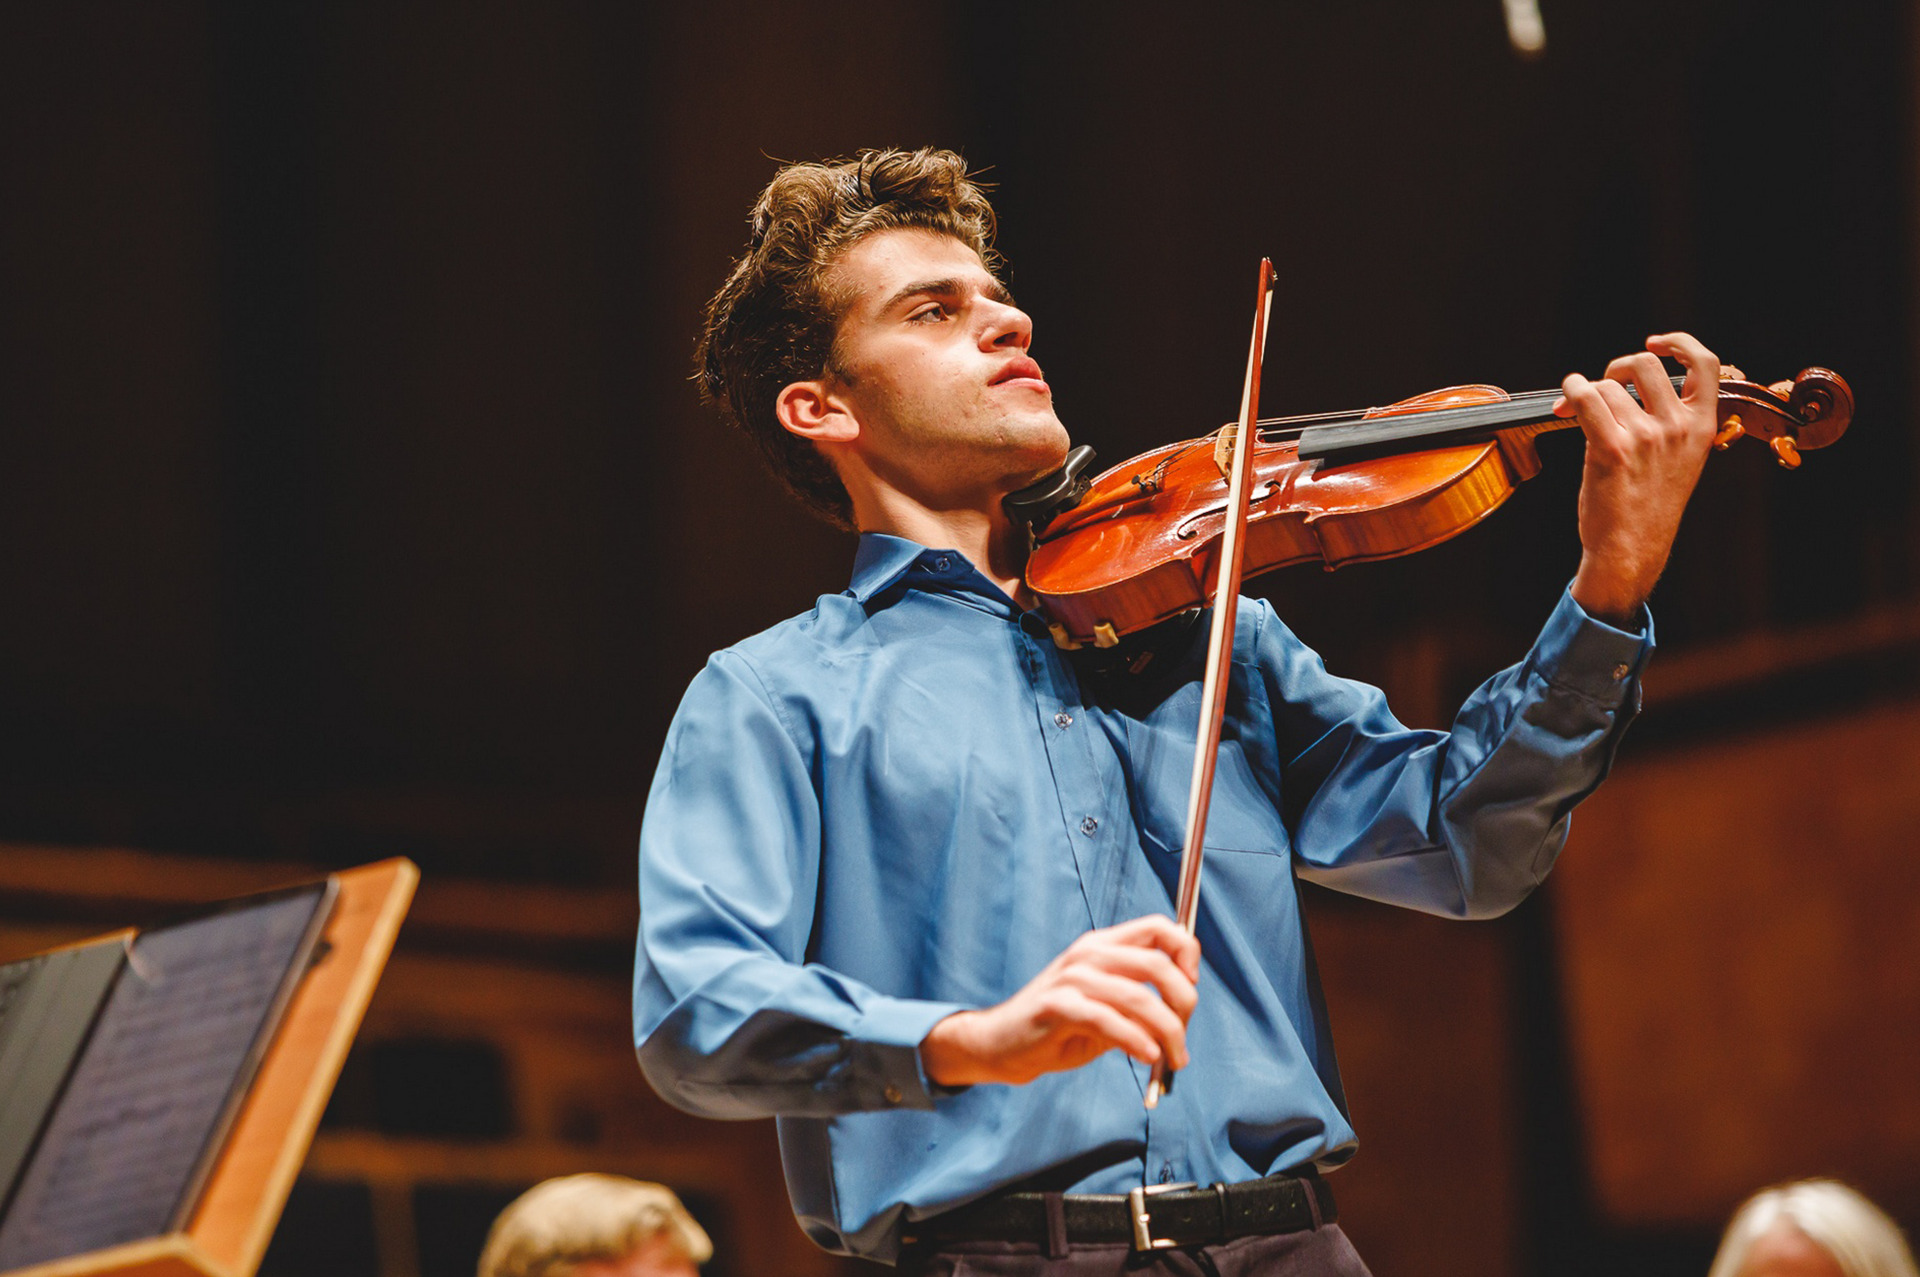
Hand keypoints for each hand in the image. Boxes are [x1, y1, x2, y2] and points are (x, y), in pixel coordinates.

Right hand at [919, 914, 1199, 1086]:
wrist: (1000, 1044)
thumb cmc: (1058, 1028)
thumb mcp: (1105, 1009)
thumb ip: (1139, 1004)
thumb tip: (1182, 1016)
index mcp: (1102, 945)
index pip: (1158, 927)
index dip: (1186, 952)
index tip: (1191, 986)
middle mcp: (1088, 954)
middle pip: (1157, 964)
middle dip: (1184, 1003)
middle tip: (1184, 1037)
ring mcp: (1071, 978)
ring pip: (1139, 998)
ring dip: (1167, 1033)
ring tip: (1173, 1059)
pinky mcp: (1057, 1006)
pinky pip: (1110, 1021)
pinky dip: (1137, 1041)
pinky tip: (1148, 1057)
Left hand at [1553, 332, 1719, 624]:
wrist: (1631, 548)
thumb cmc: (1649, 504)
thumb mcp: (1681, 458)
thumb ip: (1670, 420)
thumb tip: (1628, 384)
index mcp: (1702, 426)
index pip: (1706, 363)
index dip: (1679, 342)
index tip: (1655, 342)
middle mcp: (1677, 427)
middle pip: (1643, 364)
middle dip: (1616, 369)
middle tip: (1605, 388)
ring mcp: (1646, 437)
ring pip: (1606, 387)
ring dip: (1586, 397)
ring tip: (1580, 417)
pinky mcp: (1612, 448)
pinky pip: (1586, 399)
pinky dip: (1570, 392)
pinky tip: (1565, 404)